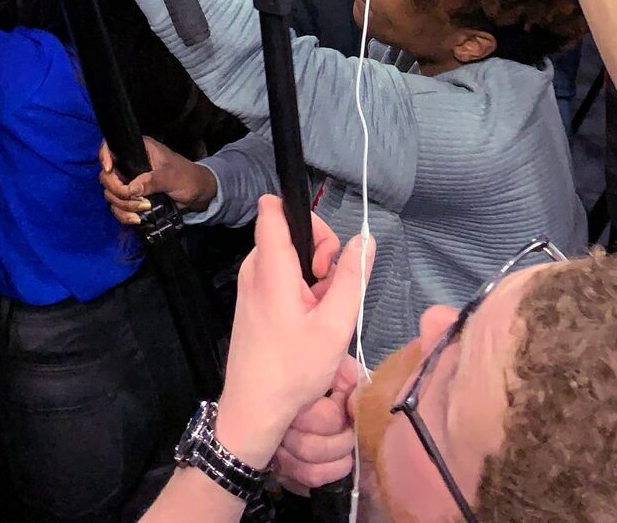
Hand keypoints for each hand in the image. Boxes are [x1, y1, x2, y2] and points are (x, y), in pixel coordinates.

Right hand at [97, 136, 215, 223]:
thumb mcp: (171, 177)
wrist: (199, 195)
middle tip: (138, 200)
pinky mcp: (132, 199)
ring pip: (111, 195)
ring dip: (124, 206)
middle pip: (106, 177)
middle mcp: (129, 165)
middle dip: (118, 191)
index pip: (110, 147)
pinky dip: (124, 215)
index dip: (104, 157)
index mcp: (138, 150)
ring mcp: (129, 183)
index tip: (109, 170)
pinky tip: (136, 219)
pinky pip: (118, 208)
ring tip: (143, 209)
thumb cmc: (188, 178)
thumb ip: (152, 181)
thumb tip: (130, 189)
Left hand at [211, 197, 375, 470]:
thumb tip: (365, 239)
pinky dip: (301, 292)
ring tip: (322, 314)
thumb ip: (351, 278)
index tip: (327, 252)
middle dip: (319, 254)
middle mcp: (255, 269)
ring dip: (313, 278)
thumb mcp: (335, 324)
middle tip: (330, 291)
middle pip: (290, 234)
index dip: (307, 216)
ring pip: (289, 260)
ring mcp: (251, 286)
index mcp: (270, 266)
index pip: (274, 210)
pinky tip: (311, 322)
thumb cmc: (294, 368)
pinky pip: (282, 280)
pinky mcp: (254, 302)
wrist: (255, 407)